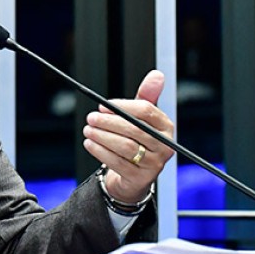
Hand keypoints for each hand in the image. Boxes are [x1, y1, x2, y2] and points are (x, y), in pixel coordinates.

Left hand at [82, 70, 174, 203]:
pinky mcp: (141, 178)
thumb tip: (157, 75)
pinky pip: (118, 163)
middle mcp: (164, 145)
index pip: (146, 110)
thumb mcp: (142, 117)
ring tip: (88, 130)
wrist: (135, 174)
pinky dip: (101, 152)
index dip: (122, 106)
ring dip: (102, 137)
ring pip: (125, 146)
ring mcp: (155, 164)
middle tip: (91, 118)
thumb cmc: (137, 139)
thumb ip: (146, 96)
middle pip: (134, 129)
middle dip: (108, 122)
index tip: (103, 106)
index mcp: (166, 126)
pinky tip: (90, 144)